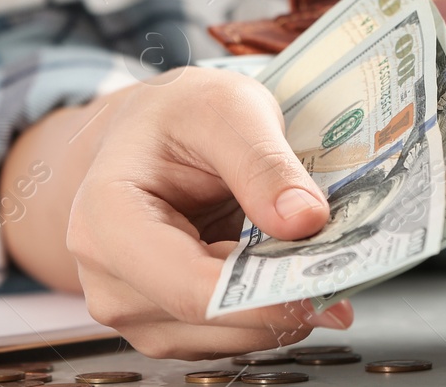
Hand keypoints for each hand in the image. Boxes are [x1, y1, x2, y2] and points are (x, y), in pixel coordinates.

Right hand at [59, 69, 353, 357]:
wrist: (144, 132)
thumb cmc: (174, 116)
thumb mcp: (227, 108)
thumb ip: (263, 161)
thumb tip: (306, 219)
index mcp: (105, 219)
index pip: (191, 289)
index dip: (265, 298)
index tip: (327, 285)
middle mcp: (106, 278)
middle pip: (209, 320)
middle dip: (280, 299)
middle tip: (341, 268)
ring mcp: (130, 309)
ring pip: (222, 338)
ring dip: (277, 308)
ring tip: (314, 260)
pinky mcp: (159, 322)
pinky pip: (223, 335)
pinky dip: (264, 311)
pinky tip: (283, 270)